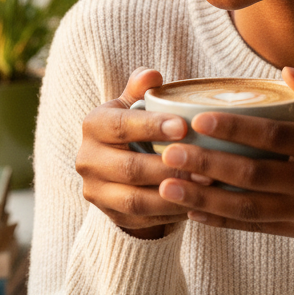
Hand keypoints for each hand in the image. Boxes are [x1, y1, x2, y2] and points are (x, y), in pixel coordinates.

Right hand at [76, 68, 212, 239]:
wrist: (118, 167)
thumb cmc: (136, 127)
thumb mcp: (135, 104)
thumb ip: (142, 89)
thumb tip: (152, 74)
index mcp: (93, 126)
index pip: (120, 125)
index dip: (151, 126)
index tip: (184, 126)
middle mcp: (87, 160)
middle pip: (129, 167)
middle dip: (168, 166)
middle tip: (204, 161)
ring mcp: (97, 192)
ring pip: (135, 200)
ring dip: (173, 194)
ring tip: (205, 185)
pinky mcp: (111, 216)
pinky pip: (143, 220)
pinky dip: (172, 213)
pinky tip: (198, 204)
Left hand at [156, 68, 293, 244]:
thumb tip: (287, 70)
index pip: (275, 137)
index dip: (236, 129)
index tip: (200, 119)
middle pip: (252, 174)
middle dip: (207, 163)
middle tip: (170, 152)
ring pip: (246, 208)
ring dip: (203, 198)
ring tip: (167, 186)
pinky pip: (252, 228)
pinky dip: (219, 221)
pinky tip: (190, 213)